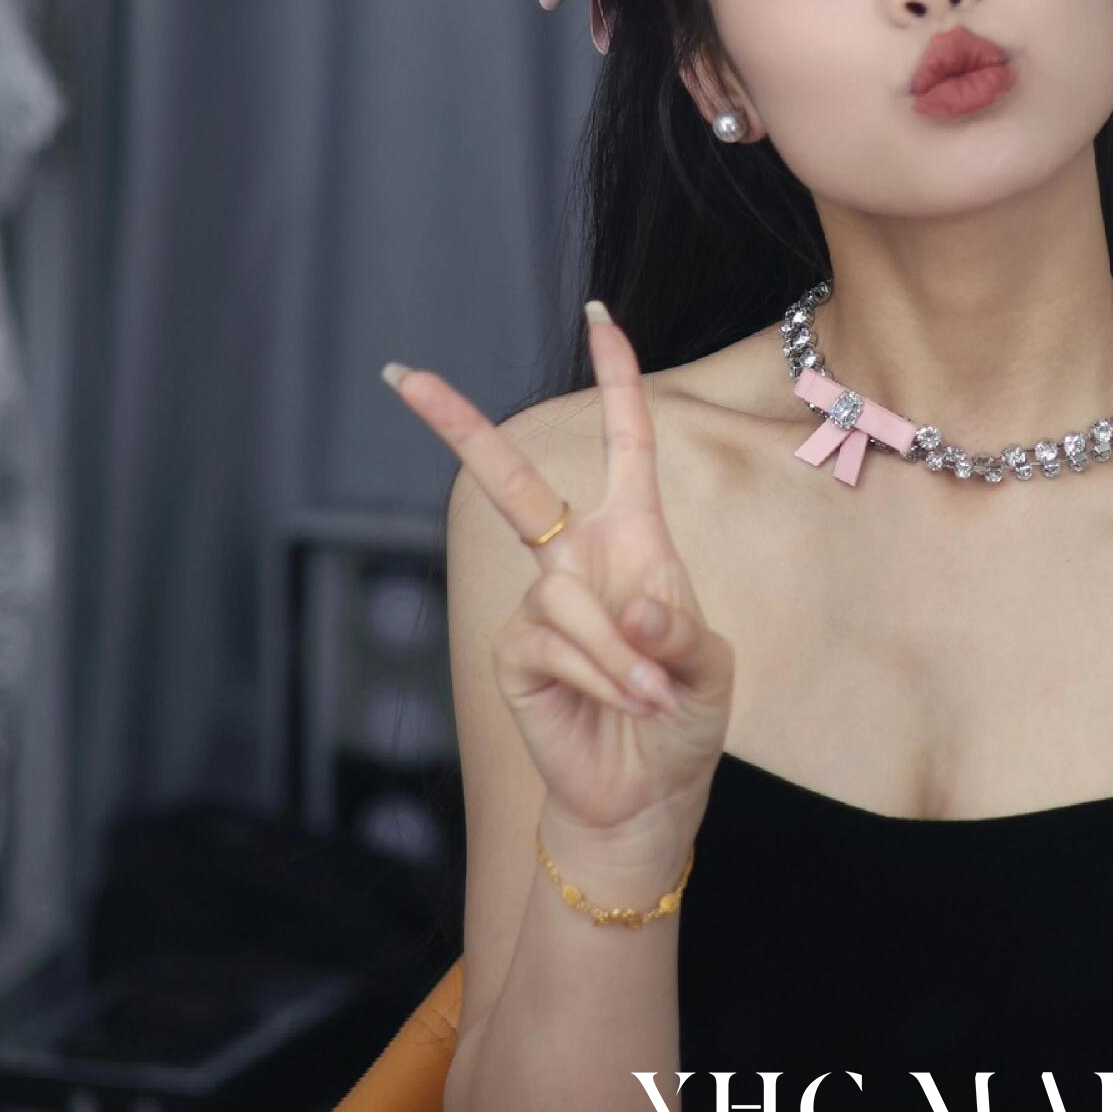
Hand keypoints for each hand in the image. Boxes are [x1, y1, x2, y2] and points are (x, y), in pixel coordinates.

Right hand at [384, 303, 733, 838]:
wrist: (647, 795)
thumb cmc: (683, 719)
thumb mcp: (709, 669)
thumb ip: (680, 629)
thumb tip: (631, 606)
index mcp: (634, 540)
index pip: (625, 444)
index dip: (616, 379)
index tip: (600, 316)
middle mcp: (578, 559)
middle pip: (512, 481)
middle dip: (458, 425)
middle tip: (403, 373)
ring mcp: (541, 604)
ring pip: (566, 594)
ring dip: (622, 651)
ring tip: (650, 694)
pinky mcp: (516, 651)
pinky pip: (553, 639)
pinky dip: (601, 672)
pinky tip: (619, 702)